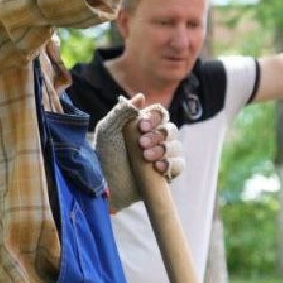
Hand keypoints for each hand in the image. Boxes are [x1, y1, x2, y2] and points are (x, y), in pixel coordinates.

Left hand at [93, 94, 183, 211]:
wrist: (104, 185)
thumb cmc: (103, 156)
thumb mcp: (108, 130)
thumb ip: (123, 111)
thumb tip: (141, 97)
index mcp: (142, 126)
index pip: (160, 114)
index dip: (155, 117)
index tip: (142, 126)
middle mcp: (154, 140)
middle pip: (171, 129)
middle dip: (158, 136)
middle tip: (141, 144)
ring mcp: (162, 158)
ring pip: (177, 147)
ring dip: (164, 150)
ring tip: (146, 157)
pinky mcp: (166, 175)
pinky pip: (179, 165)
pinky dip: (172, 164)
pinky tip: (158, 168)